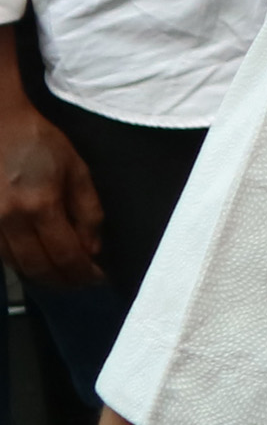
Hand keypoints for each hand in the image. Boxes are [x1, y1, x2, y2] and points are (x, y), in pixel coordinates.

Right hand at [0, 90, 102, 285]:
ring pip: (17, 266)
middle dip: (64, 281)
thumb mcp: (77, 170)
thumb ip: (88, 212)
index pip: (66, 255)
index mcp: (40, 205)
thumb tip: (92, 249)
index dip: (84, 273)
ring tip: (64, 276)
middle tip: (82, 281)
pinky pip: (2, 255)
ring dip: (42, 277)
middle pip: (39, 269)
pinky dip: (22, 264)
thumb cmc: (40, 143)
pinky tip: (38, 262)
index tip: (98, 277)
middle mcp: (11, 220)